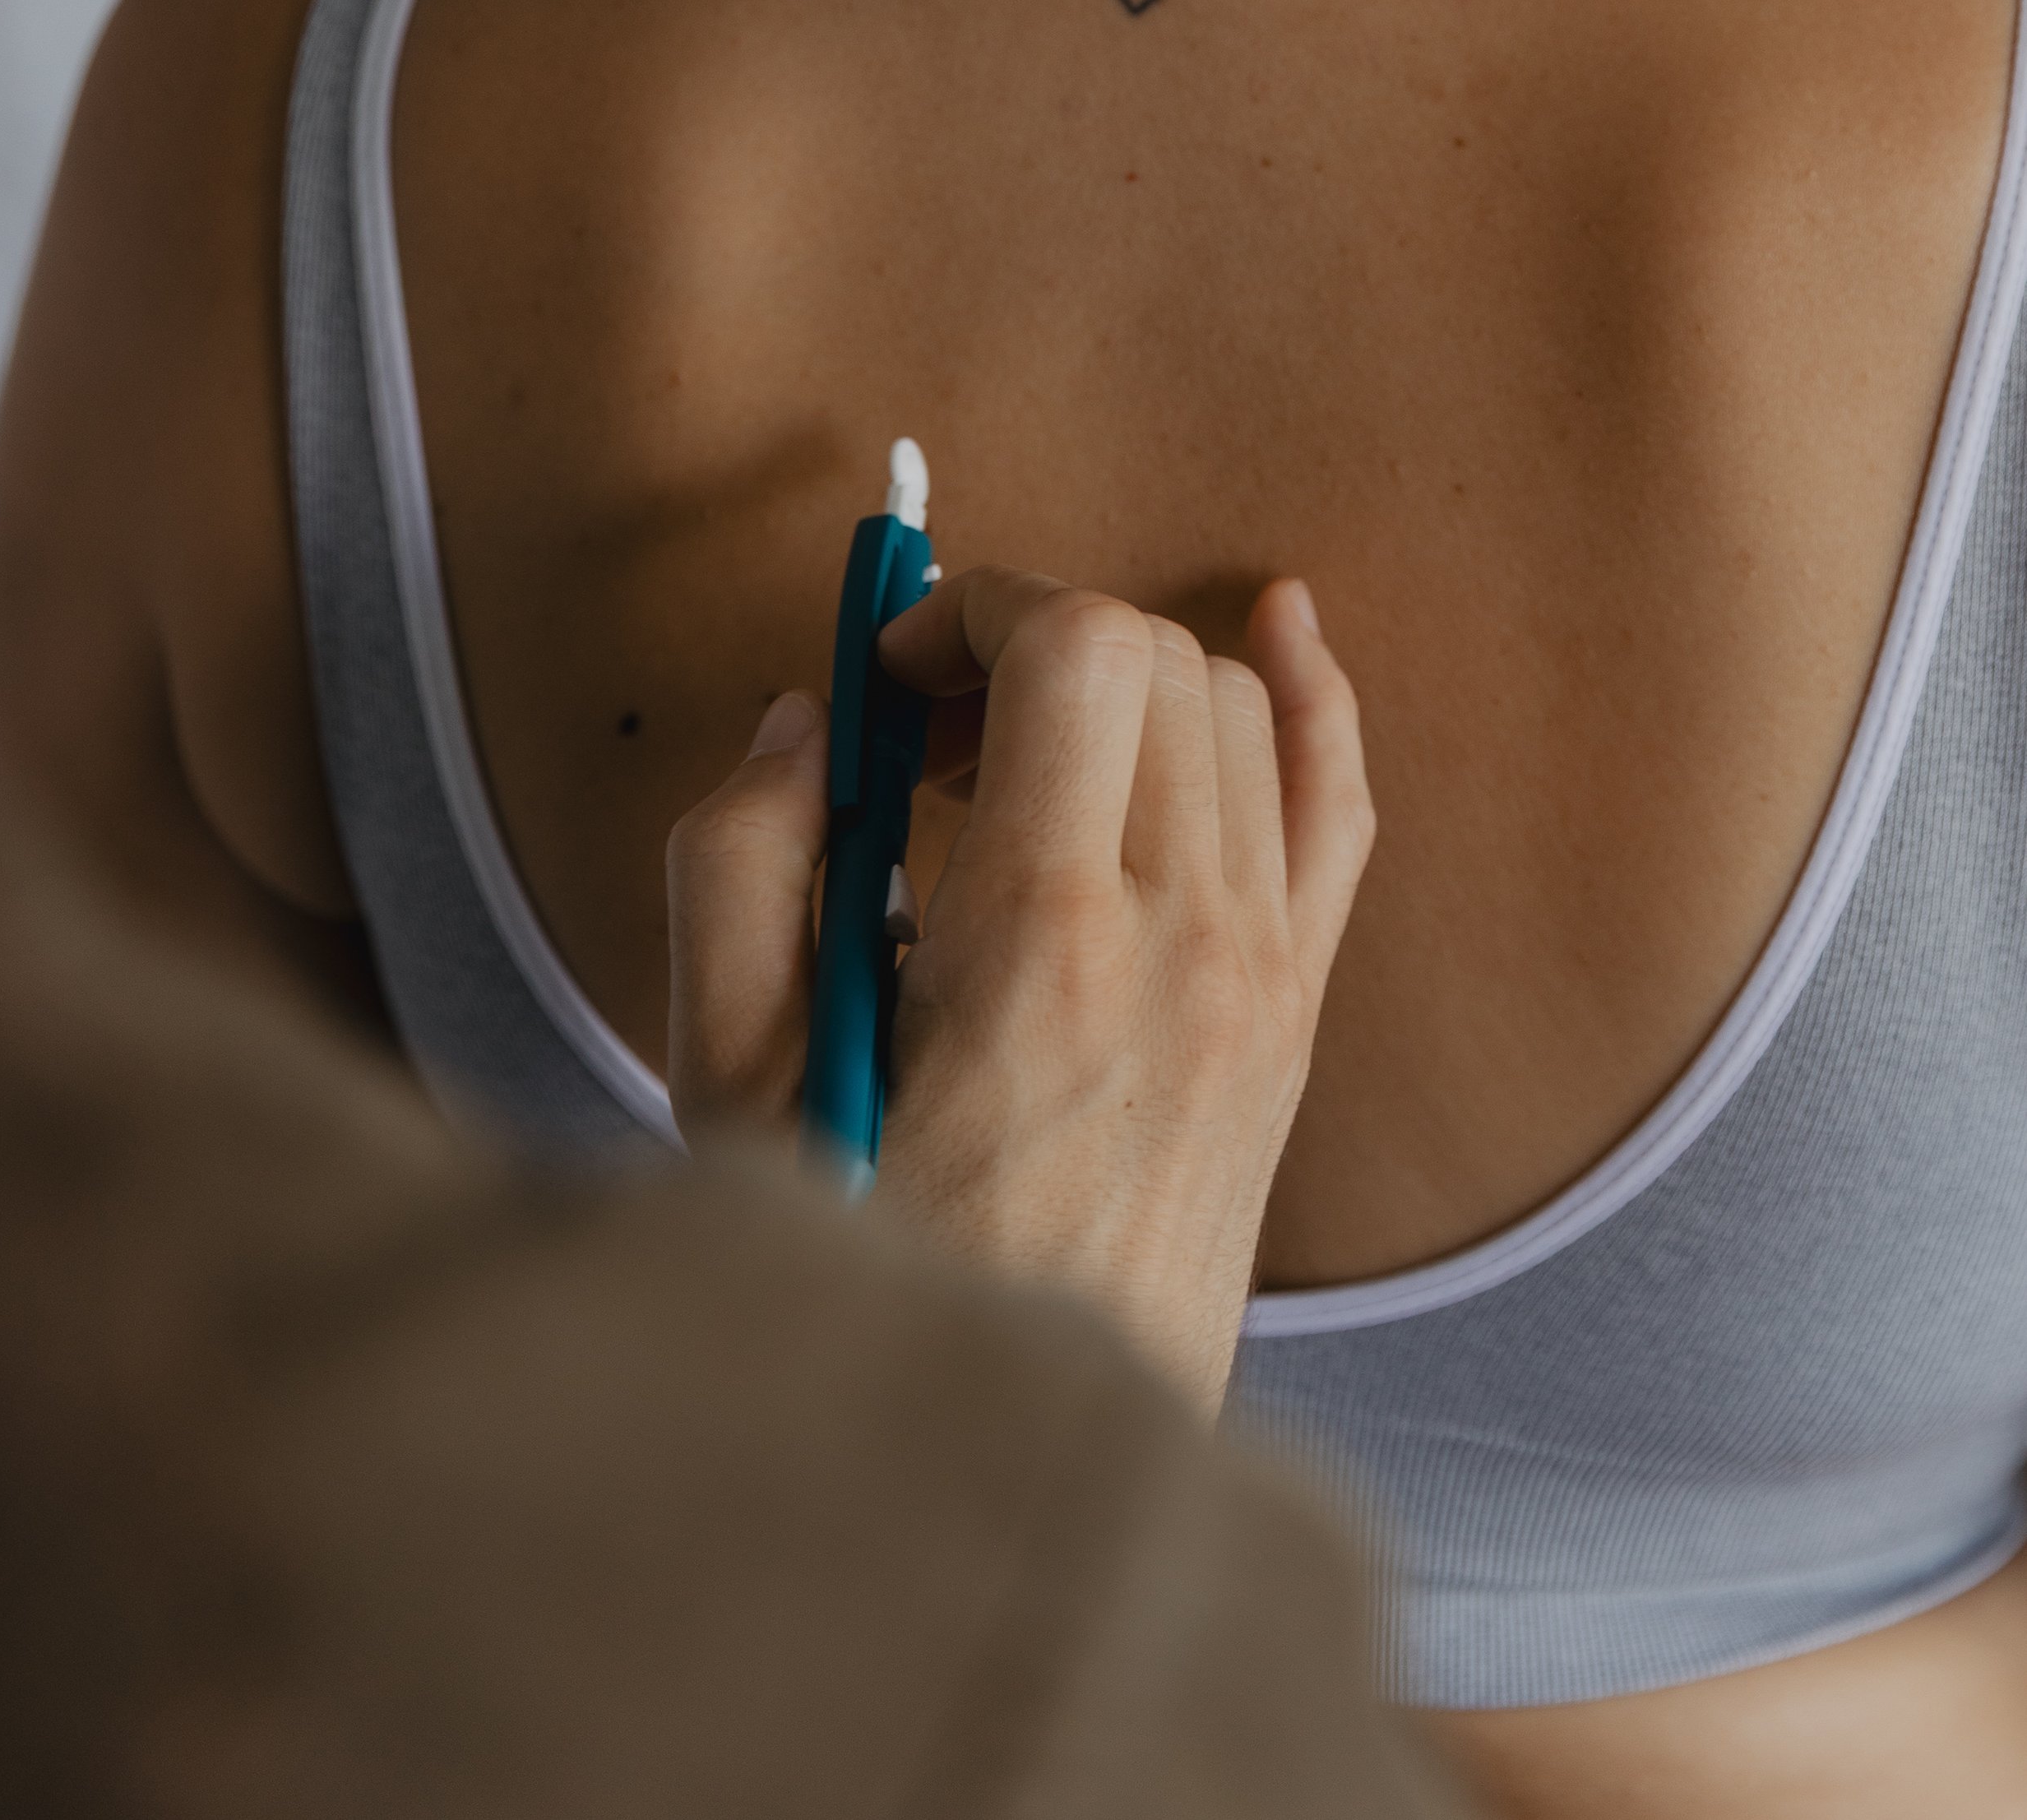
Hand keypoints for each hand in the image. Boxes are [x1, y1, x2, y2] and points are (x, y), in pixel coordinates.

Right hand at [666, 570, 1372, 1411]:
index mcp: (1048, 941)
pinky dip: (1314, 704)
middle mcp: (1188, 940)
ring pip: (1237, 714)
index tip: (889, 677)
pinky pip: (1338, 811)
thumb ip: (743, 865)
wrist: (1017, 1462)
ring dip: (1123, 683)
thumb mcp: (734, 1080)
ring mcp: (1265, 980)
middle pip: (1156, 658)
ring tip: (1012, 764)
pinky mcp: (1294, 1022)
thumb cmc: (875, 1275)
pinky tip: (1283, 631)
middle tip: (925, 729)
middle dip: (1030, 638)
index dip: (972, 610)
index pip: (1075, 649)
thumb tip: (805, 725)